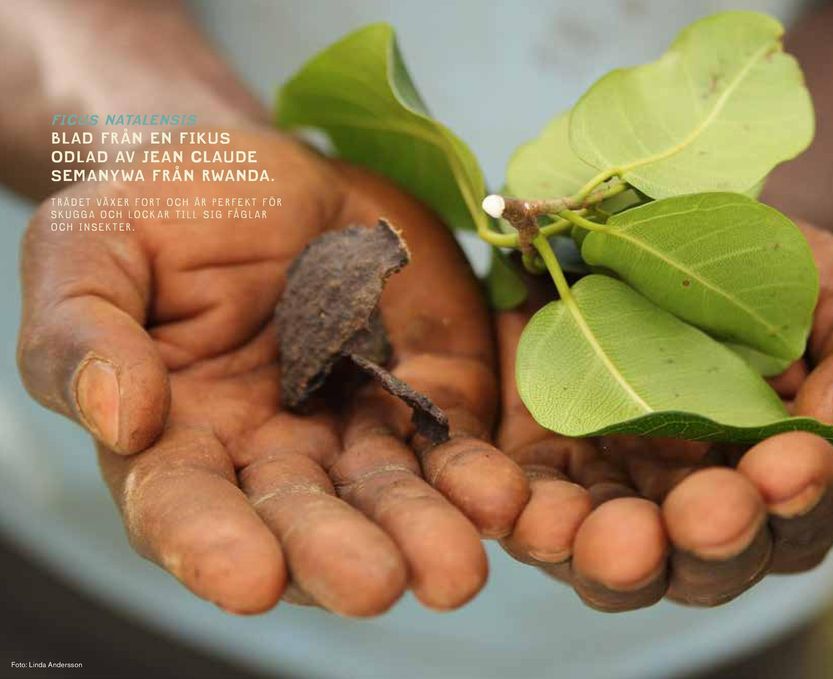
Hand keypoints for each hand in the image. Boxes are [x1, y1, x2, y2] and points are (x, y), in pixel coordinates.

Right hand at [18, 129, 527, 615]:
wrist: (278, 169)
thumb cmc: (172, 206)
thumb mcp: (97, 244)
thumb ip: (81, 331)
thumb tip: (116, 415)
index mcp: (178, 436)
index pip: (183, 506)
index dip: (211, 544)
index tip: (249, 578)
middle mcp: (270, 455)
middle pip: (301, 520)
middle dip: (336, 556)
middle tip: (374, 584)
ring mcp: (357, 431)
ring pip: (389, 499)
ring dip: (423, 535)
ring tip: (455, 568)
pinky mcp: (430, 398)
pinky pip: (456, 446)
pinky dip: (478, 478)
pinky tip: (503, 498)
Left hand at [495, 223, 832, 609]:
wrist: (679, 243)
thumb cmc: (782, 283)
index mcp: (782, 485)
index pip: (801, 516)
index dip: (802, 498)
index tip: (797, 460)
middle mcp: (698, 508)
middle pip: (708, 563)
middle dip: (711, 543)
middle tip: (709, 514)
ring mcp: (617, 493)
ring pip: (614, 558)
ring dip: (613, 557)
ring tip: (615, 539)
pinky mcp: (545, 465)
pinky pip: (532, 509)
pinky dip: (526, 518)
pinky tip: (521, 506)